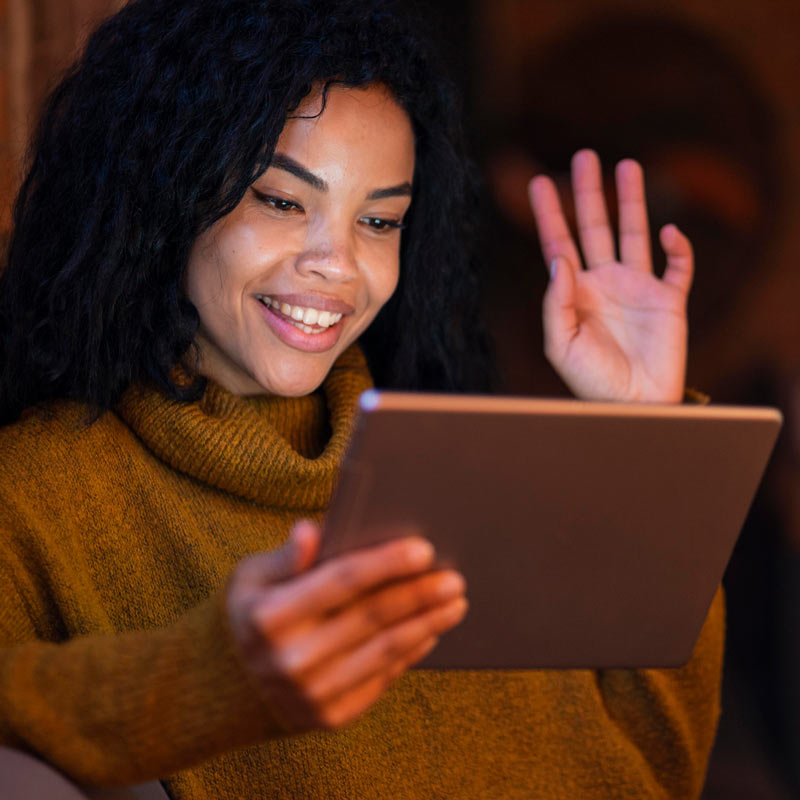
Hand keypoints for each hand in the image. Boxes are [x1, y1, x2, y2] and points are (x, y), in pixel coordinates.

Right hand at [226, 520, 466, 730]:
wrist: (225, 690)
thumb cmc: (249, 615)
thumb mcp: (251, 578)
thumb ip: (286, 557)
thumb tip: (310, 530)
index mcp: (270, 616)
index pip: (340, 582)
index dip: (386, 564)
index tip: (424, 549)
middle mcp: (291, 659)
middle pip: (372, 617)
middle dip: (420, 594)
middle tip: (455, 577)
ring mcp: (311, 694)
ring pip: (385, 651)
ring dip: (427, 624)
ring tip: (455, 603)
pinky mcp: (329, 717)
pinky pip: (381, 680)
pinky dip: (410, 653)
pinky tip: (429, 631)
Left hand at [528, 149, 692, 402]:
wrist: (632, 406)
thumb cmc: (591, 381)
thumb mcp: (561, 345)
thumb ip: (556, 303)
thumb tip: (559, 260)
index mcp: (575, 293)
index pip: (558, 245)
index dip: (549, 214)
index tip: (538, 182)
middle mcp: (604, 283)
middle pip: (595, 228)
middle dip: (589, 193)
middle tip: (584, 156)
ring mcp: (637, 288)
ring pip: (634, 234)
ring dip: (632, 202)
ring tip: (627, 167)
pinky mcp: (669, 300)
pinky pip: (677, 266)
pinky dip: (678, 248)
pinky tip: (670, 234)